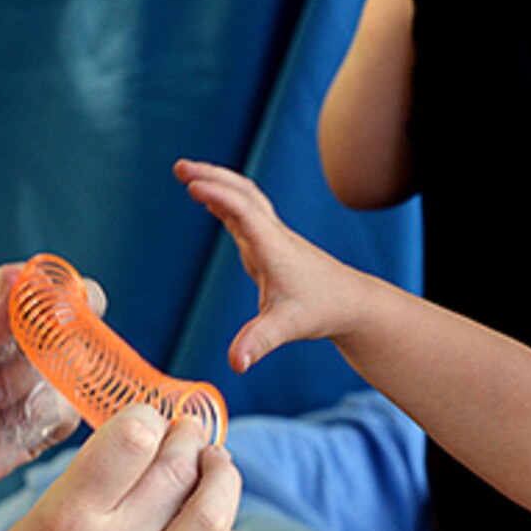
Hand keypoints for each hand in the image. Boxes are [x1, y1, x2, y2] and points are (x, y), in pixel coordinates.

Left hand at [0, 263, 82, 525]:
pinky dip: (53, 418)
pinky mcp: (32, 431)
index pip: (35, 287)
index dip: (60, 288)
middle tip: (45, 351)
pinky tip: (21, 422)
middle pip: (64, 329)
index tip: (77, 297)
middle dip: (62, 340)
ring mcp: (23, 390)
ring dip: (45, 384)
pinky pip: (65, 418)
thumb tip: (24, 277)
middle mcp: (10, 348)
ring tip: (1, 398)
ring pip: (69, 374)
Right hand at [0, 405, 252, 530]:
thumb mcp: (29, 526)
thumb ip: (88, 486)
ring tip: (214, 469)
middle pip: (178, 469)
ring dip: (222, 479)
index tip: (149, 422)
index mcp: (65, 520)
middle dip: (189, 439)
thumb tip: (146, 442)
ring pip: (213, 515)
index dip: (149, 417)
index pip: (133, 437)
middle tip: (187, 436)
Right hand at [175, 159, 372, 373]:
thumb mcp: (287, 328)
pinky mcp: (269, 244)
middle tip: (181, 167)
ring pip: (245, 197)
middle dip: (212, 176)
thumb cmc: (321, 310)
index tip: (193, 185)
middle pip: (243, 192)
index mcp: (274, 248)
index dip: (219, 196)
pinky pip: (244, 212)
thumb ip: (259, 342)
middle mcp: (273, 235)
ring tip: (188, 173)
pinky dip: (224, 200)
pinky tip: (208, 199)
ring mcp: (272, 237)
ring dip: (218, 181)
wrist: (350, 302)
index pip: (245, 211)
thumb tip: (236, 363)